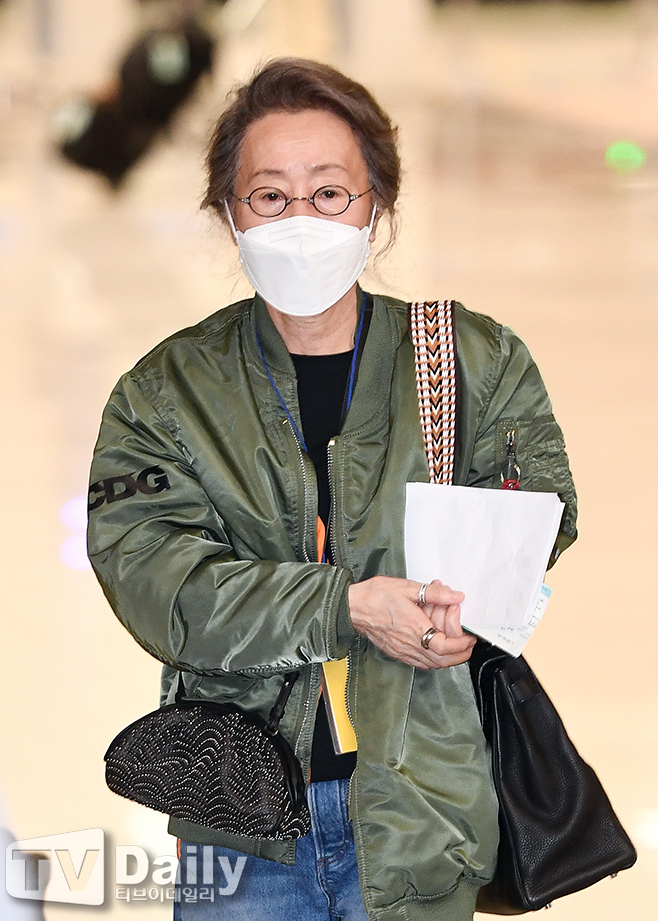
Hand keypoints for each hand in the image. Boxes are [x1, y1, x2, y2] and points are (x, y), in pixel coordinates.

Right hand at [347, 576, 474, 668]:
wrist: (352, 607)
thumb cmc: (375, 597)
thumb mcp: (408, 588)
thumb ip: (435, 593)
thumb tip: (455, 596)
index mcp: (414, 628)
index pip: (445, 646)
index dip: (462, 641)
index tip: (468, 632)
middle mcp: (410, 644)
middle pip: (444, 660)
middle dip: (462, 652)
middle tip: (468, 638)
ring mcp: (404, 652)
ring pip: (434, 663)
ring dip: (449, 653)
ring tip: (452, 636)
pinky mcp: (398, 653)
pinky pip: (422, 662)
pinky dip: (435, 655)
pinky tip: (435, 641)